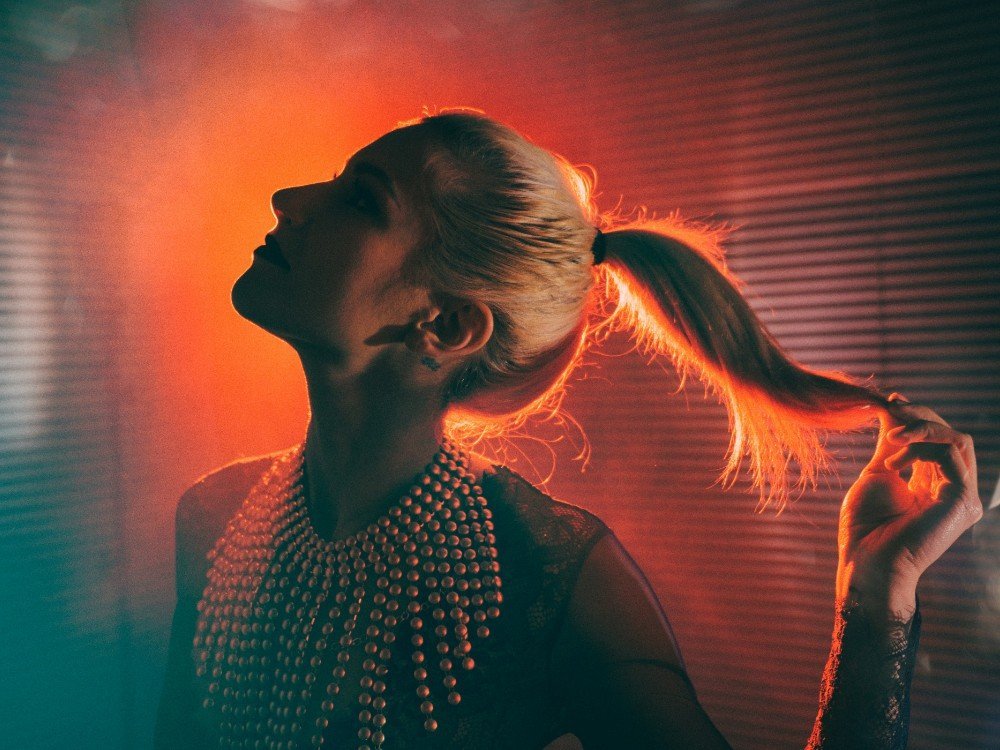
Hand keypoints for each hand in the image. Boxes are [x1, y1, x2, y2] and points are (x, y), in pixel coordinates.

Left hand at [836, 393, 982, 620]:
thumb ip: (893, 443)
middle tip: (891, 408)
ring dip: (922, 428)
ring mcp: (963, 496)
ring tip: (891, 437)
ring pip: (957, 440)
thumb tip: (894, 407)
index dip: (918, 417)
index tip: (890, 401)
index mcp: (935, 483)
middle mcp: (955, 489)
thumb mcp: (879, 472)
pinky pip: (951, 455)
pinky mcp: (963, 500)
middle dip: (921, 417)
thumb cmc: (866, 526)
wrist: (866, 561)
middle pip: (952, 435)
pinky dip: (921, 447)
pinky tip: (894, 463)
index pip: (939, 439)